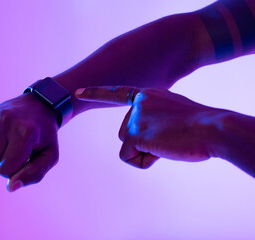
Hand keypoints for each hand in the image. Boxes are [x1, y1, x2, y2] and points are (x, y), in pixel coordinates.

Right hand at [0, 93, 59, 191]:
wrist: (39, 106)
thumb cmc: (45, 135)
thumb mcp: (49, 156)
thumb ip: (33, 174)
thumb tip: (10, 187)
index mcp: (25, 132)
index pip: (5, 170)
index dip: (17, 169)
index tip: (26, 157)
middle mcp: (5, 121)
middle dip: (5, 164)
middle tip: (18, 150)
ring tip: (8, 146)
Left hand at [76, 86, 218, 167]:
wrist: (212, 128)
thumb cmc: (200, 124)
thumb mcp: (175, 112)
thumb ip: (156, 117)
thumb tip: (145, 135)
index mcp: (147, 94)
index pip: (116, 92)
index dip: (95, 93)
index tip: (77, 93)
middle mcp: (138, 103)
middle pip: (126, 133)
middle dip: (144, 143)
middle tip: (170, 138)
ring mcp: (134, 117)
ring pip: (128, 146)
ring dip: (146, 152)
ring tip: (168, 143)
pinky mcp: (133, 133)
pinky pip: (129, 157)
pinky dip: (144, 161)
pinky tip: (162, 150)